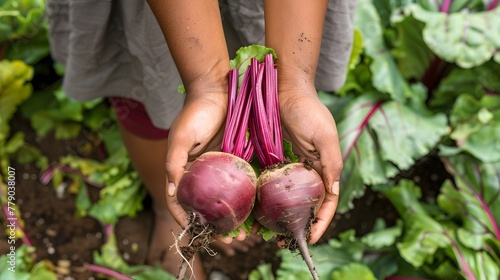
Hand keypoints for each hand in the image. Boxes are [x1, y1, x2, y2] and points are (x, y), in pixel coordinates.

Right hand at [165, 91, 234, 240]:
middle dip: (216, 226)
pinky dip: (246, 200)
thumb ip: (174, 163)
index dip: (188, 220)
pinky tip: (256, 212)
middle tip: (233, 239)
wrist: (218, 89)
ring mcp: (219, 168)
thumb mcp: (181, 138)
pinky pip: (240, 184)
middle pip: (206, 207)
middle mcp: (201, 173)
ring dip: (234, 218)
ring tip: (246, 233)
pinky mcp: (237, 160)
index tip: (200, 232)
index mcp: (183, 170)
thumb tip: (171, 192)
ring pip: (224, 200)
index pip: (181, 202)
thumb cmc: (195, 112)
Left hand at [279, 88, 342, 243]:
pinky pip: (272, 184)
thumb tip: (334, 192)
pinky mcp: (274, 160)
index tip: (310, 239)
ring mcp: (291, 166)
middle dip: (299, 225)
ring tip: (268, 233)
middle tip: (285, 241)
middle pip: (307, 205)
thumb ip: (331, 163)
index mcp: (325, 168)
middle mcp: (309, 171)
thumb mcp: (324, 136)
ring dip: (281, 216)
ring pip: (289, 198)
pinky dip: (267, 198)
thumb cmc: (308, 109)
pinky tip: (257, 210)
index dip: (321, 222)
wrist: (285, 89)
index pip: (326, 202)